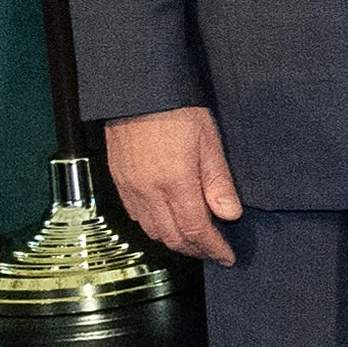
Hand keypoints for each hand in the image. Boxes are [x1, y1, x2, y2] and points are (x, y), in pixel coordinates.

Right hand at [103, 105, 241, 266]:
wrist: (136, 89)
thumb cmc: (176, 108)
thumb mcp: (209, 141)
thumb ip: (218, 181)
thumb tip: (230, 214)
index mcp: (174, 182)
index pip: (195, 230)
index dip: (213, 248)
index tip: (227, 257)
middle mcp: (147, 190)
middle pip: (172, 237)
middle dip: (195, 250)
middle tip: (214, 252)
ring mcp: (129, 187)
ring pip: (151, 230)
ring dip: (174, 241)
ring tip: (194, 240)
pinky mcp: (118, 180)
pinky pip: (135, 215)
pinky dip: (154, 226)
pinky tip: (167, 221)